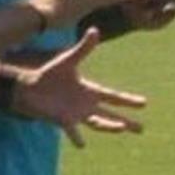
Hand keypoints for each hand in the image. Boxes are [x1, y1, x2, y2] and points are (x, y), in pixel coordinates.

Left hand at [11, 29, 146, 146]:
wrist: (29, 87)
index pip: (114, 97)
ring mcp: (76, 114)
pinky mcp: (63, 120)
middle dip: (126, 122)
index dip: (129, 100)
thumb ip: (83, 48)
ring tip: (122, 128)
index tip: (145, 103)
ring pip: (97, 122)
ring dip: (109, 126)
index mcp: (90, 91)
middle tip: (142, 129)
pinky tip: (82, 144)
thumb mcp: (69, 59)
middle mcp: (86, 105)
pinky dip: (76, 137)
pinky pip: (71, 130)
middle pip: (111, 115)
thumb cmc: (49, 74)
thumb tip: (95, 30)